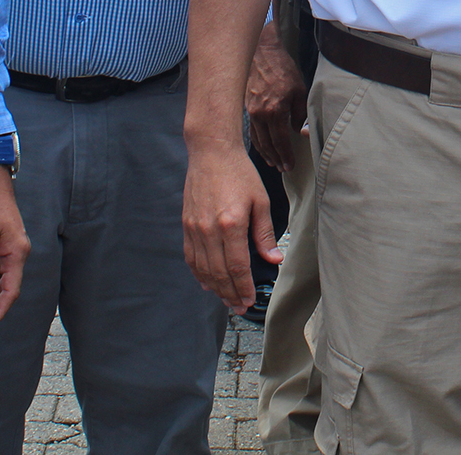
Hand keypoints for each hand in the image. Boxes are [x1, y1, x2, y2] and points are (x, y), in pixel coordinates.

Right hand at [182, 139, 278, 310]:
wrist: (211, 153)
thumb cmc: (240, 173)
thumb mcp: (261, 201)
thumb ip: (265, 234)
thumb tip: (273, 260)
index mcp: (231, 223)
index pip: (237, 267)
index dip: (244, 287)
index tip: (250, 300)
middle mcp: (209, 229)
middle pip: (219, 273)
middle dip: (230, 294)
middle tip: (240, 307)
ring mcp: (195, 228)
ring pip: (203, 269)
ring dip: (215, 288)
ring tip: (226, 299)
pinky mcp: (186, 224)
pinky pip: (191, 257)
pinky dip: (199, 274)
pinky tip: (208, 283)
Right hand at [244, 20, 307, 172]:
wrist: (261, 52)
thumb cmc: (282, 69)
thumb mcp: (299, 90)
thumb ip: (300, 113)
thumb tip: (300, 131)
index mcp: (274, 111)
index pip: (280, 141)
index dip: (286, 155)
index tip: (290, 165)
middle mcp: (259, 114)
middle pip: (267, 144)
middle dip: (276, 158)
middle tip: (282, 168)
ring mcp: (250, 111)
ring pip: (257, 139)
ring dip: (265, 153)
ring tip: (273, 162)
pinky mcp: (245, 107)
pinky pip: (251, 130)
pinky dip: (257, 141)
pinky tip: (261, 146)